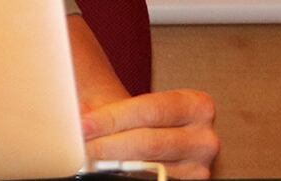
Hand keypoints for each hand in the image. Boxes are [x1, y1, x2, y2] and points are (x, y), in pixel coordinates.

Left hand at [82, 88, 218, 179]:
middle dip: (108, 145)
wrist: (159, 140)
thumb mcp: (137, 108)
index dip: (113, 117)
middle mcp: (204, 138)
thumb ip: (112, 109)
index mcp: (197, 106)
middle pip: (148, 142)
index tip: (84, 124)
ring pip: (148, 170)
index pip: (150, 109)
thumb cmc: (145, 124)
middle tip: (81, 146)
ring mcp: (199, 169)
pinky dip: (126, 179)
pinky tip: (108, 175)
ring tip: (89, 162)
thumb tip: (76, 115)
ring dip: (112, 167)